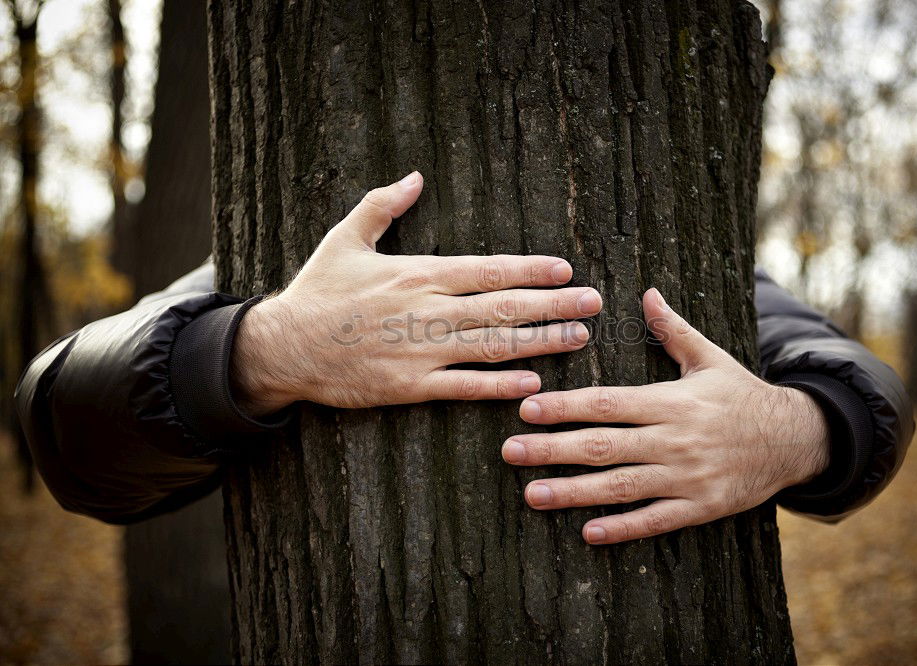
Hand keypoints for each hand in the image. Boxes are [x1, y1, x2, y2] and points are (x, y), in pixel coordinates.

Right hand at [231, 171, 601, 414]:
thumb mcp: (345, 237)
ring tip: (578, 338)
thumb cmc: (318, 291)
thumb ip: (382, 205)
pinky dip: (499, 385)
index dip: (530, 270)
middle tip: (593, 303)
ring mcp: (421, 350)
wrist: (284, 346)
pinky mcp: (409, 386)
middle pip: (503, 306)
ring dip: (540, 342)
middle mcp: (428, 311)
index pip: (488, 269)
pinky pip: (463, 386)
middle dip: (553, 305)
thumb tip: (415, 177)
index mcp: (418, 274)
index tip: (565, 270)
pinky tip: (533, 382)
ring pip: (493, 345)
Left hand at [502, 288, 830, 544]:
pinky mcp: (701, 506)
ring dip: (573, 492)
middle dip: (552, 449)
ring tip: (532, 495)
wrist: (796, 438)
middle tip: (510, 451)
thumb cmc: (743, 394)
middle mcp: (675, 439)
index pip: (607, 403)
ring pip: (621, 486)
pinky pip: (656, 520)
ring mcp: (687, 477)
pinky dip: (623, 527)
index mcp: (671, 400)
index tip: (527, 409)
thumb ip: (673, 329)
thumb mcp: (710, 357)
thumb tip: (647, 292)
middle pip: (603, 445)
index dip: (564, 407)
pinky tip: (589, 531)